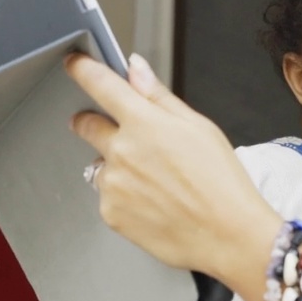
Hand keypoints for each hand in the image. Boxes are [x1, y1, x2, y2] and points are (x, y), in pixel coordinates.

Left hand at [66, 53, 282, 286]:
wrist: (227, 236)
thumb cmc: (221, 182)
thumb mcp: (198, 127)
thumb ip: (159, 96)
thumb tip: (135, 68)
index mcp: (144, 122)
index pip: (100, 84)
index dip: (82, 69)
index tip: (74, 64)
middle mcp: (121, 150)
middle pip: (86, 124)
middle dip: (94, 123)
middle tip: (121, 135)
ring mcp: (113, 184)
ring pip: (101, 164)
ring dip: (117, 166)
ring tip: (156, 182)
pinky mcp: (110, 213)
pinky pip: (107, 196)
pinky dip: (123, 197)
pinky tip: (153, 202)